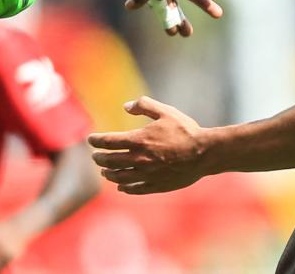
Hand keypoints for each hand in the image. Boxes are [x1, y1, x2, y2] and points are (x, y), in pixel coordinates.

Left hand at [89, 96, 206, 193]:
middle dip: (99, 159)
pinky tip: (121, 186)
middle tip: (95, 156)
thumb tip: (126, 106)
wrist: (203, 153)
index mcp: (139, 140)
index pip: (109, 142)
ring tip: (104, 172)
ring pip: (119, 177)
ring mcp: (146, 175)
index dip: (97, 140)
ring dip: (108, 174)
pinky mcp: (156, 186)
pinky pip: (134, 189)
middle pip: (110, 161)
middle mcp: (139, 159)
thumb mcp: (166, 112)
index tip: (90, 140)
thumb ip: (145, 105)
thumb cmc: (186, 130)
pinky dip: (124, 187)